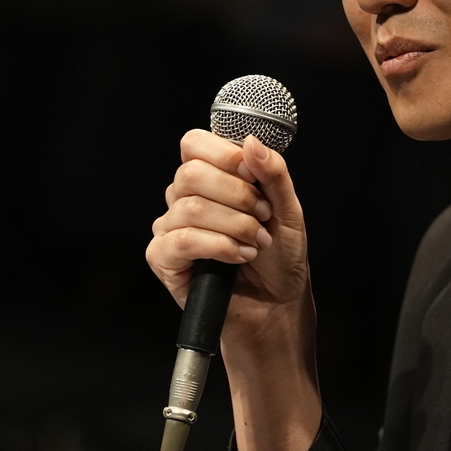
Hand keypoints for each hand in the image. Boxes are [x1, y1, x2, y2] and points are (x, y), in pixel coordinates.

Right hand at [146, 129, 321, 450]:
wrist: (276, 307)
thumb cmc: (280, 258)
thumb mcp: (288, 211)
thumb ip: (273, 174)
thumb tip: (252, 142)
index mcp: (211, 178)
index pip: (194, 143)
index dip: (223, 153)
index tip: (253, 175)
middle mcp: (185, 198)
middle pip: (192, 172)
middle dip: (236, 195)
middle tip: (262, 217)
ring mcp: (170, 228)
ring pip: (190, 207)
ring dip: (233, 225)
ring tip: (256, 243)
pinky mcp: (162, 258)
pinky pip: (180, 240)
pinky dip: (217, 246)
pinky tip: (239, 257)